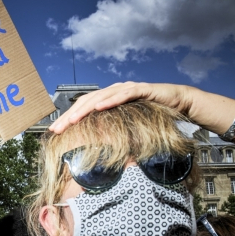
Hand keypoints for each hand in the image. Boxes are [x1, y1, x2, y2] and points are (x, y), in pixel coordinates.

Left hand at [49, 82, 192, 133]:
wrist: (179, 102)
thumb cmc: (152, 113)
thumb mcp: (127, 123)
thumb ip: (112, 129)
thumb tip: (95, 147)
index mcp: (108, 98)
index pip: (83, 107)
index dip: (68, 118)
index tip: (54, 131)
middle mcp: (114, 90)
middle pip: (86, 102)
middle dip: (70, 115)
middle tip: (57, 128)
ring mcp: (127, 88)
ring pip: (101, 97)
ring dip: (85, 108)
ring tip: (72, 119)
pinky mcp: (142, 89)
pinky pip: (124, 94)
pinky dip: (111, 100)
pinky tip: (99, 107)